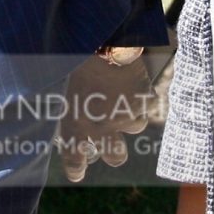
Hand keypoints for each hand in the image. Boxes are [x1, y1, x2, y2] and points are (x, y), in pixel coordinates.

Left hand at [57, 46, 166, 183]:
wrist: (102, 40)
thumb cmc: (76, 60)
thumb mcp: (65, 88)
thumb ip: (70, 108)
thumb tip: (71, 119)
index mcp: (75, 123)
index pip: (75, 158)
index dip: (76, 169)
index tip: (77, 173)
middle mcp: (102, 127)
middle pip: (114, 156)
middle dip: (113, 153)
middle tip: (111, 146)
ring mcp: (125, 116)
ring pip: (134, 127)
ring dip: (129, 116)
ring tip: (122, 97)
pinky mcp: (144, 102)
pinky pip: (148, 105)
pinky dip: (144, 96)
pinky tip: (136, 83)